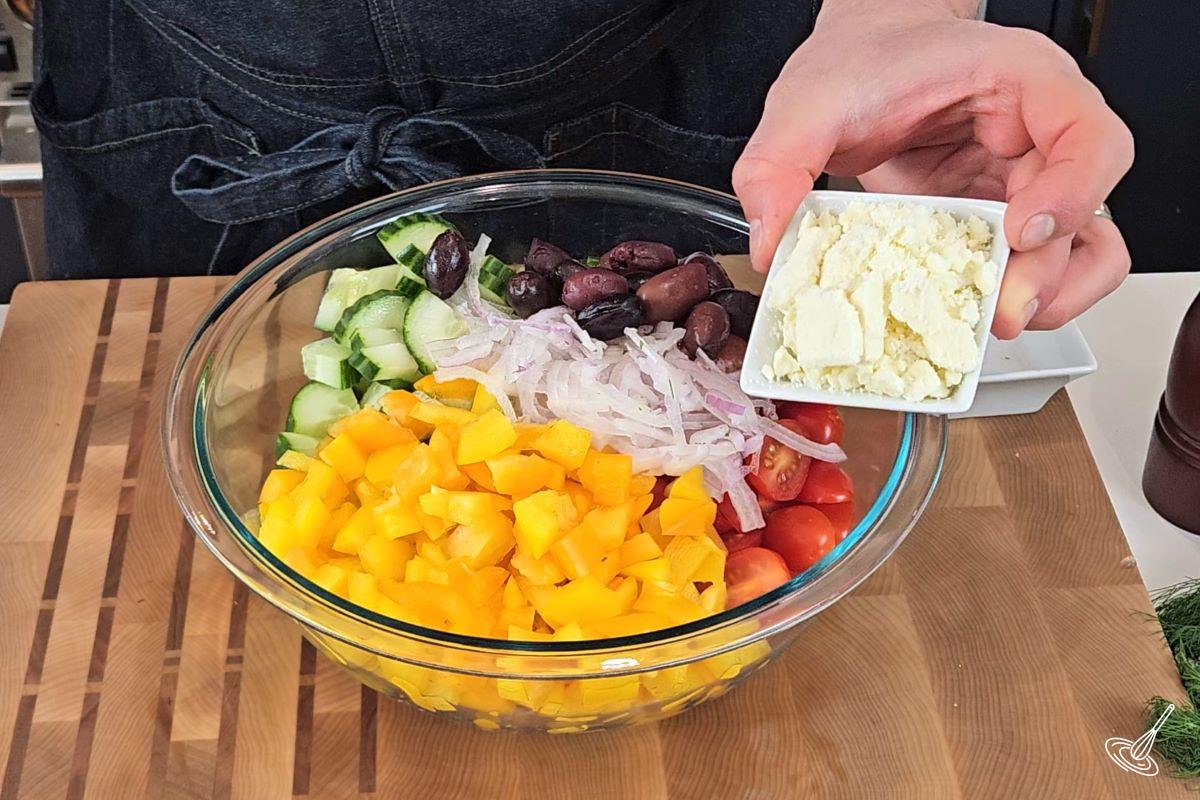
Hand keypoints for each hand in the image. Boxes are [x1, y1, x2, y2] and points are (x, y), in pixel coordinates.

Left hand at [732, 1, 1133, 337]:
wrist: (858, 60)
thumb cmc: (861, 61)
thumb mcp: (808, 101)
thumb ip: (777, 162)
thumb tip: (771, 238)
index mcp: (1021, 81)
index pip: (1090, 136)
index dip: (1071, 192)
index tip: (1017, 233)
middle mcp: (1040, 131)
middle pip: (1085, 211)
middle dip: (1043, 274)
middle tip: (994, 313)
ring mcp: (1027, 179)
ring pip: (1083, 248)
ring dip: (1050, 296)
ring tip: (992, 323)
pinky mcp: (1001, 216)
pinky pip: (1040, 265)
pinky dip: (1022, 296)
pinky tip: (977, 311)